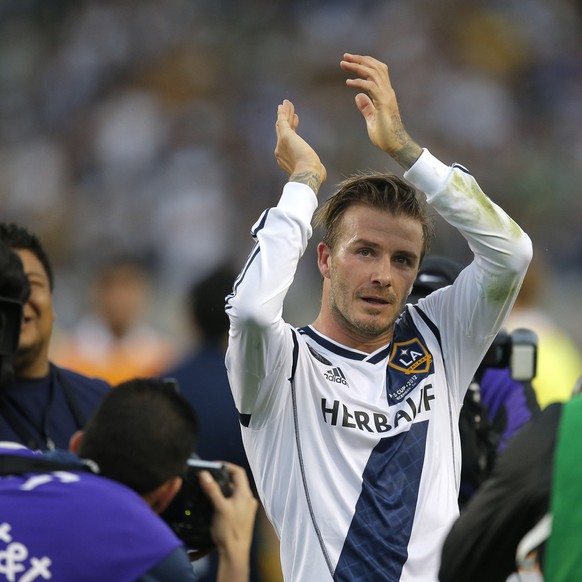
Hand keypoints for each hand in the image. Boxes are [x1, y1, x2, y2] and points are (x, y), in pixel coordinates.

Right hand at [198, 463, 257, 581]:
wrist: (235, 553)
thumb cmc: (230, 531)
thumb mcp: (219, 507)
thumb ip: (212, 489)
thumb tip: (204, 474)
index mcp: (245, 494)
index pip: (238, 472)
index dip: (227, 466)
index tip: (214, 465)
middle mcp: (248, 499)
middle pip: (236, 481)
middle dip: (222, 478)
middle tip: (209, 478)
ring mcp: (246, 509)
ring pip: (234, 492)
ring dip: (223, 489)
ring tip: (210, 490)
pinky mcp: (242, 517)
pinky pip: (234, 501)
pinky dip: (225, 498)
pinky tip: (215, 504)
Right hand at [274, 99, 326, 192]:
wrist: (308, 173)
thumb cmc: (313, 175)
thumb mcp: (315, 171)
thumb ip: (316, 169)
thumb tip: (322, 173)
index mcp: (286, 159)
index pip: (289, 140)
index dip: (292, 129)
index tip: (296, 120)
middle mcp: (281, 150)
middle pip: (282, 131)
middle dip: (286, 119)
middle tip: (287, 110)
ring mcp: (281, 143)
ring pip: (282, 125)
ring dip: (284, 113)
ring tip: (286, 104)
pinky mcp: (285, 136)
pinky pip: (283, 121)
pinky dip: (283, 113)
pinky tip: (284, 105)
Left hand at [340, 53, 421, 168]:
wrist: (395, 145)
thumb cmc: (385, 135)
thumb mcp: (371, 119)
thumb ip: (366, 107)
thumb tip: (358, 97)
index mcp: (385, 94)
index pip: (376, 71)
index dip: (364, 64)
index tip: (350, 61)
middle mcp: (388, 91)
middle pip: (375, 67)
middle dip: (360, 60)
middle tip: (345, 57)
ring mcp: (387, 96)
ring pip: (373, 73)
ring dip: (358, 67)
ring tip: (344, 64)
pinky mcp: (384, 103)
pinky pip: (371, 87)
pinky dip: (359, 82)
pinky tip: (348, 83)